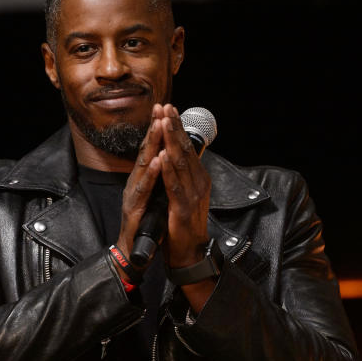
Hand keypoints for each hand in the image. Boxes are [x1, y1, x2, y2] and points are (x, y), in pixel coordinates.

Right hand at [114, 105, 164, 278]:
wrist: (134, 251)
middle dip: (153, 128)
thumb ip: (157, 178)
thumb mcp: (153, 195)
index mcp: (143, 178)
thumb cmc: (145, 223)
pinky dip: (152, 173)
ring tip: (159, 126)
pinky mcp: (134, 208)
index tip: (165, 108)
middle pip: (145, 150)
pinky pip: (144, 188)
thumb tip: (166, 159)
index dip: (157, 128)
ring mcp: (134, 193)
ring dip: (152, 144)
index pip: (151, 149)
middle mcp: (136, 181)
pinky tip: (158, 160)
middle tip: (160, 107)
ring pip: (143, 165)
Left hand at [155, 103, 211, 268]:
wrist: (188, 254)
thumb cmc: (182, 225)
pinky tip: (163, 156)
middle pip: (185, 149)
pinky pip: (175, 186)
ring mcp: (193, 196)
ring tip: (165, 122)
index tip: (169, 108)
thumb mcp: (184, 195)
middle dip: (174, 126)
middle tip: (166, 106)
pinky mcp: (184, 209)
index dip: (177, 127)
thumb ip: (182, 176)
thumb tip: (177, 155)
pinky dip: (168, 169)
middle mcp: (198, 183)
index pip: (187, 148)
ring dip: (171, 141)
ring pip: (181, 163)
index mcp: (198, 178)